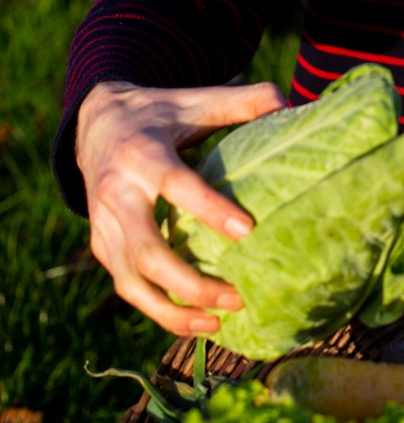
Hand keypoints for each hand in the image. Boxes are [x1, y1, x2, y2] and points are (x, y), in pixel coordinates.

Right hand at [76, 78, 286, 336]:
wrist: (95, 122)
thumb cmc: (160, 113)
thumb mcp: (194, 98)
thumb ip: (241, 101)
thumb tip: (290, 104)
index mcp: (142, 153)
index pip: (177, 184)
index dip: (209, 208)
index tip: (247, 230)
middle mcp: (117, 192)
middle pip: (148, 250)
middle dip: (191, 282)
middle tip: (238, 298)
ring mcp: (103, 224)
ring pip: (131, 279)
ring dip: (172, 310)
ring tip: (218, 324)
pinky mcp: (101, 245)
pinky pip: (126, 285)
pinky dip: (157, 310)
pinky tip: (195, 321)